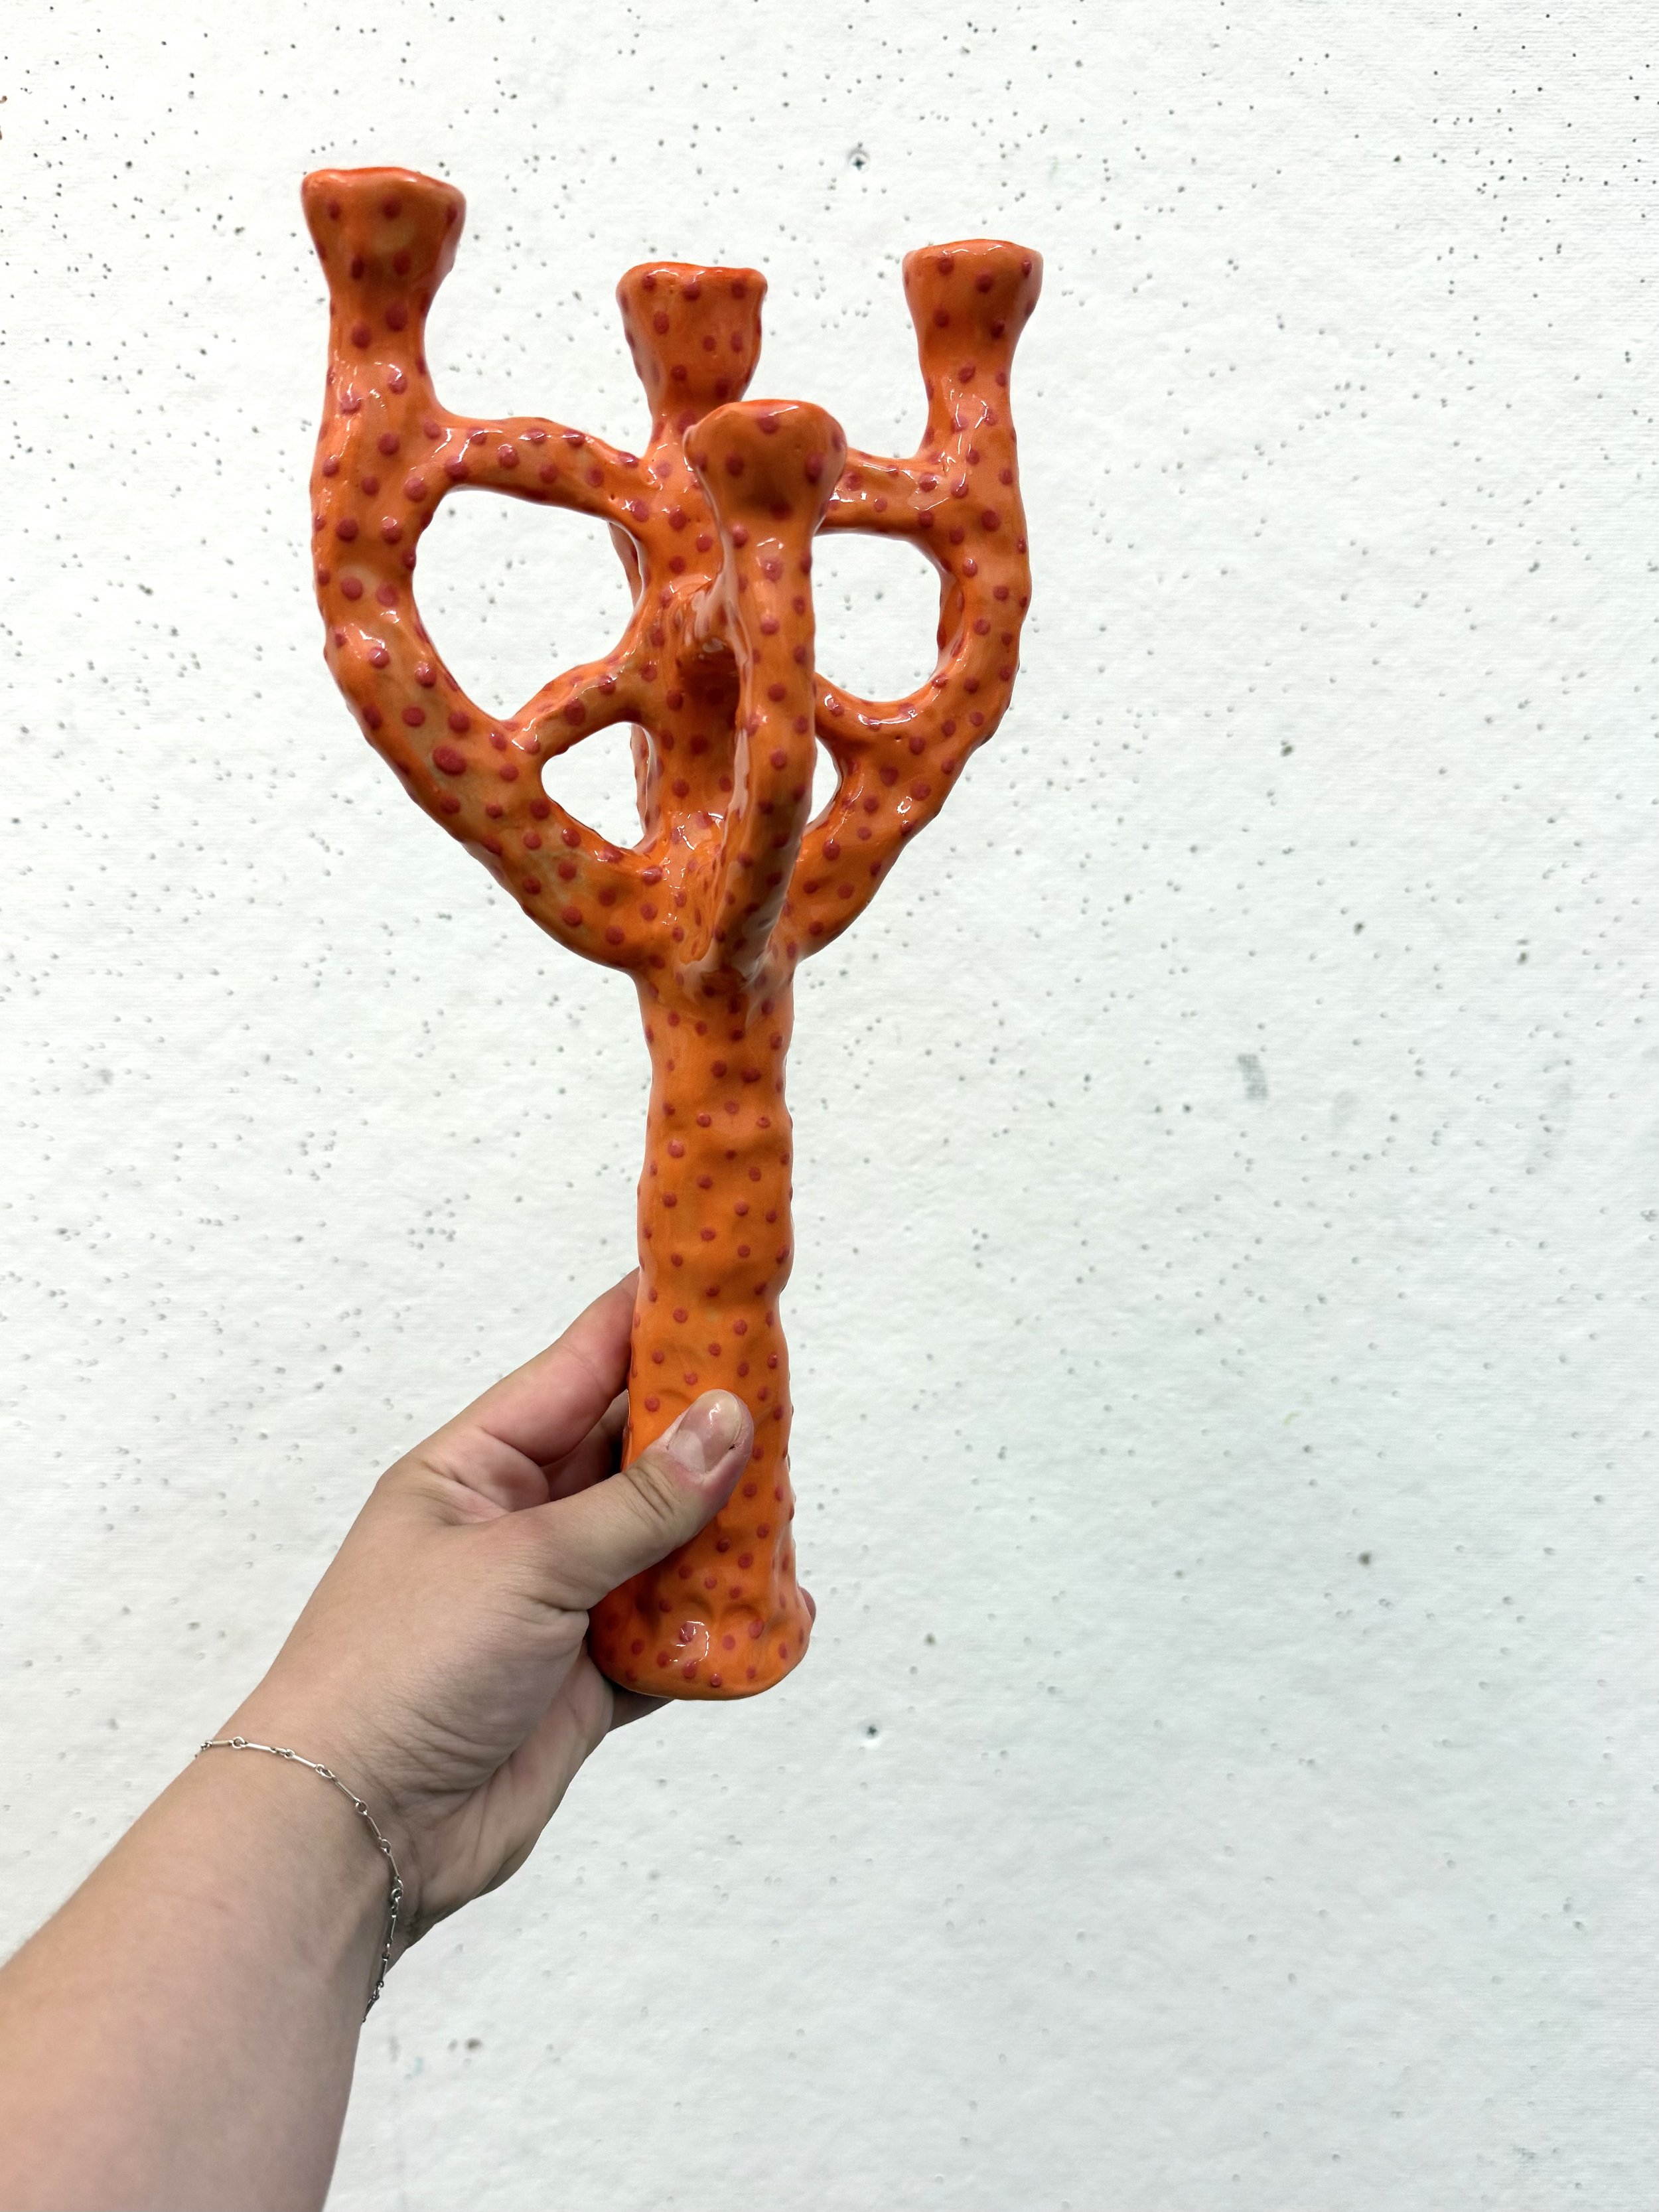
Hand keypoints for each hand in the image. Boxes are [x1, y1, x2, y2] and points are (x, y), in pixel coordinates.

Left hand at [223, 1272, 751, 1940]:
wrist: (354, 1832)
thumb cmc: (395, 1671)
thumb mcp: (525, 1562)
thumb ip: (637, 1501)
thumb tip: (726, 1422)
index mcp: (478, 1466)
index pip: (580, 1367)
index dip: (651, 1325)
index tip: (724, 1289)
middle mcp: (520, 1524)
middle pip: (633, 1454)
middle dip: (706, 1433)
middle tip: (785, 1406)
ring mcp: (556, 1603)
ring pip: (662, 1542)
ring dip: (722, 1531)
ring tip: (790, 1507)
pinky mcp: (587, 1680)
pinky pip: (670, 1634)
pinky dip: (718, 1624)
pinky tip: (774, 1607)